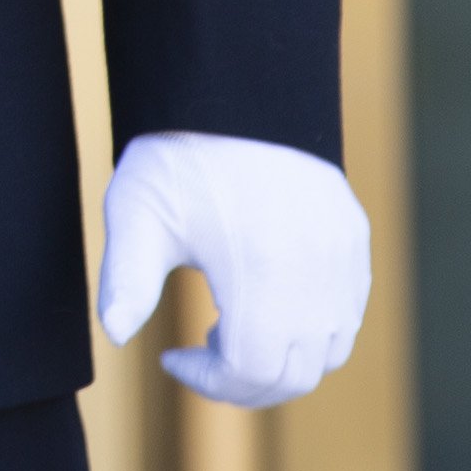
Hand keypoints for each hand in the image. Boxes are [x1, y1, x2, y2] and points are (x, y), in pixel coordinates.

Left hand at [97, 133, 369, 407]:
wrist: (237, 88)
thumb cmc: (181, 153)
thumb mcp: (138, 213)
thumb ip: (125, 281)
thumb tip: (115, 334)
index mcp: (262, 270)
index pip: (251, 371)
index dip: (209, 382)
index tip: (173, 356)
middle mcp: (316, 270)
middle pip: (295, 374)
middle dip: (244, 380)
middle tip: (204, 350)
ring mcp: (343, 255)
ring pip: (331, 351)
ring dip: (284, 359)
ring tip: (235, 325)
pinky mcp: (355, 238)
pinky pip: (349, 312)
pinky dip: (314, 330)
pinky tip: (269, 302)